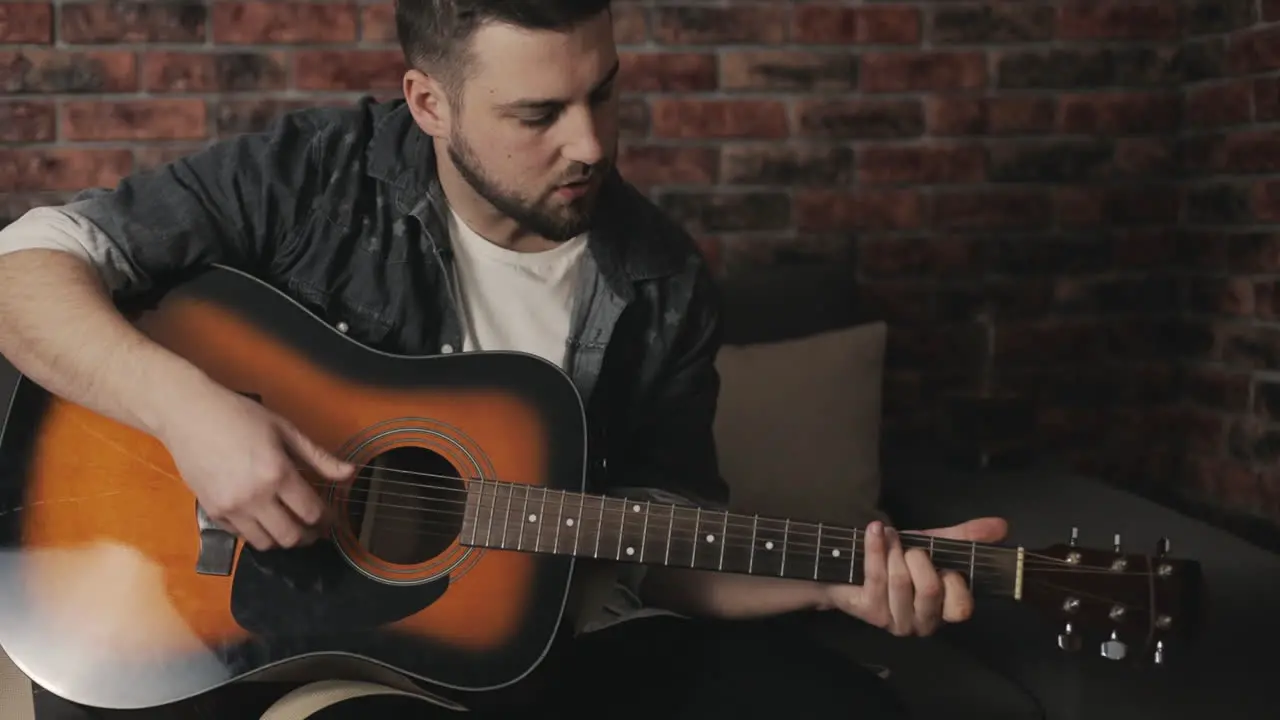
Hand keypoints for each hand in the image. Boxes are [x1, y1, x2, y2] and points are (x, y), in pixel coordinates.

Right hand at [155, 382, 355, 550]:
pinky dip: (257, 534)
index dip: (327, 519)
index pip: (311, 512)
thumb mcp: (285, 430)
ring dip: (283, 539)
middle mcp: (254, 497)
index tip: (331, 518)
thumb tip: (350, 473)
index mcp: (277, 474)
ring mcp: (231, 508)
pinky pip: (242, 536)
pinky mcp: (212, 512)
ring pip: (266, 543)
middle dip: (309, 536)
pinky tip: (265, 520)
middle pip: (291, 536)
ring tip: (291, 527)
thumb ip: (319, 457)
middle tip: (315, 529)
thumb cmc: (238, 416)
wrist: (188, 415)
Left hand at [823, 517, 1008, 636]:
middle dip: (918, 558)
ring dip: (894, 551)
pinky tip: (876, 531)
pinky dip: (876, 547)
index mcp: (944, 611)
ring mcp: (895, 620)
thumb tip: (1001, 525)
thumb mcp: (933, 546)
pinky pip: (876, 575)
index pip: (961, 609)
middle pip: (930, 589)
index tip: (943, 562)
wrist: (851, 566)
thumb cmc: (898, 560)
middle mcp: (922, 622)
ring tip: (889, 537)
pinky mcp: (869, 612)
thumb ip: (965, 537)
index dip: (954, 581)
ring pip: (901, 581)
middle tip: (909, 548)